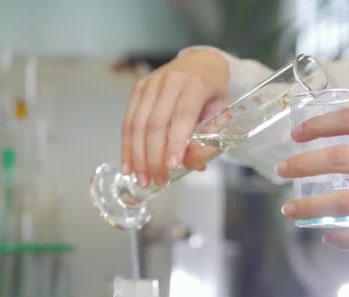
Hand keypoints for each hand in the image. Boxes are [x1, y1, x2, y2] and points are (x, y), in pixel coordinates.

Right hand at [121, 49, 228, 186]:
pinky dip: (127, 146)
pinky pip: (128, 120)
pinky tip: (128, 166)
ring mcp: (151, 83)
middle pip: (156, 123)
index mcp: (197, 83)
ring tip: (143, 179)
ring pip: (138, 123)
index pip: (183, 115)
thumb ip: (209, 140)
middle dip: (155, 157)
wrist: (201, 64)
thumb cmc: (213, 94)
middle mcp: (171, 80)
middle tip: (159, 181)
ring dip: (138, 155)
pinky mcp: (138, 88)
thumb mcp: (221, 115)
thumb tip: (191, 165)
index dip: (176, 143)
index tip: (172, 168)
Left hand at [275, 109, 348, 248]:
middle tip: (281, 170)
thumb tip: (341, 154)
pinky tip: (328, 237)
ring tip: (289, 210)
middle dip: (304, 163)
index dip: (321, 124)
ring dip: (311, 206)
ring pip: (348, 201)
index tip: (297, 134)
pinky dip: (343, 238)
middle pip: (343, 158)